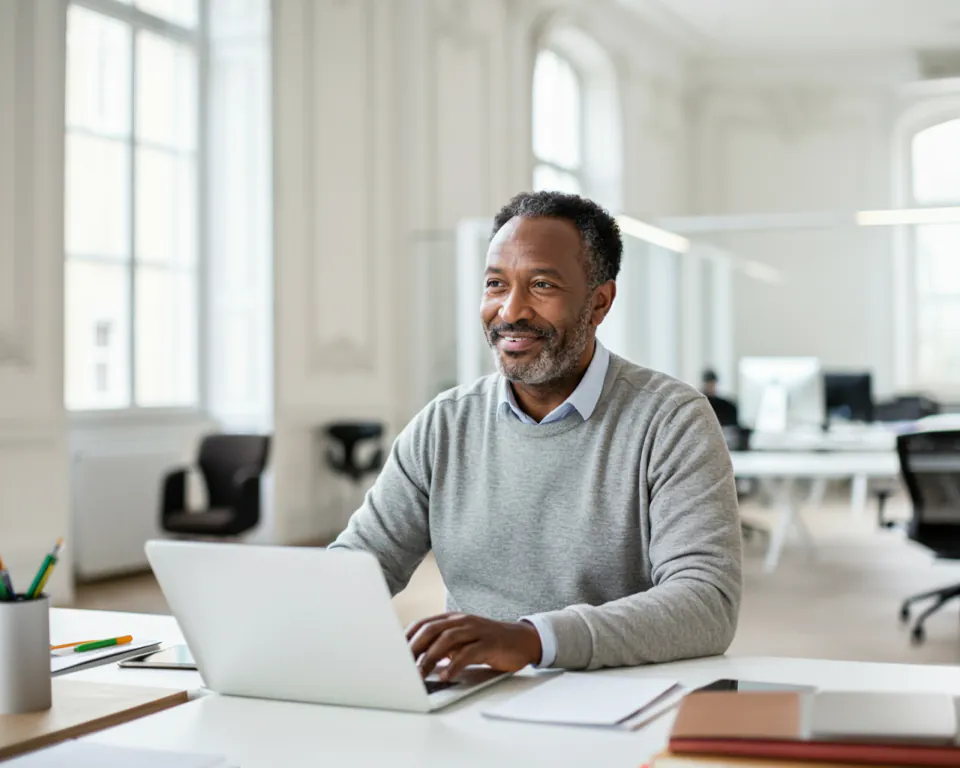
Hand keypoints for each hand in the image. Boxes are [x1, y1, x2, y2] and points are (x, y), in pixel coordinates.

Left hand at [406, 612, 542, 680]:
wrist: (522, 640)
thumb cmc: (488, 643)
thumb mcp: (462, 641)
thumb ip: (443, 647)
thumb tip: (417, 661)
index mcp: (453, 619)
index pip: (423, 624)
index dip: (407, 637)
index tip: (393, 653)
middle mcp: (462, 621)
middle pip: (432, 629)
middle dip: (414, 647)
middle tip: (401, 665)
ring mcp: (476, 630)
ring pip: (447, 639)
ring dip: (430, 657)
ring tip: (419, 674)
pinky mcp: (489, 643)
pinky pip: (468, 653)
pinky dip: (454, 664)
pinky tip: (445, 675)